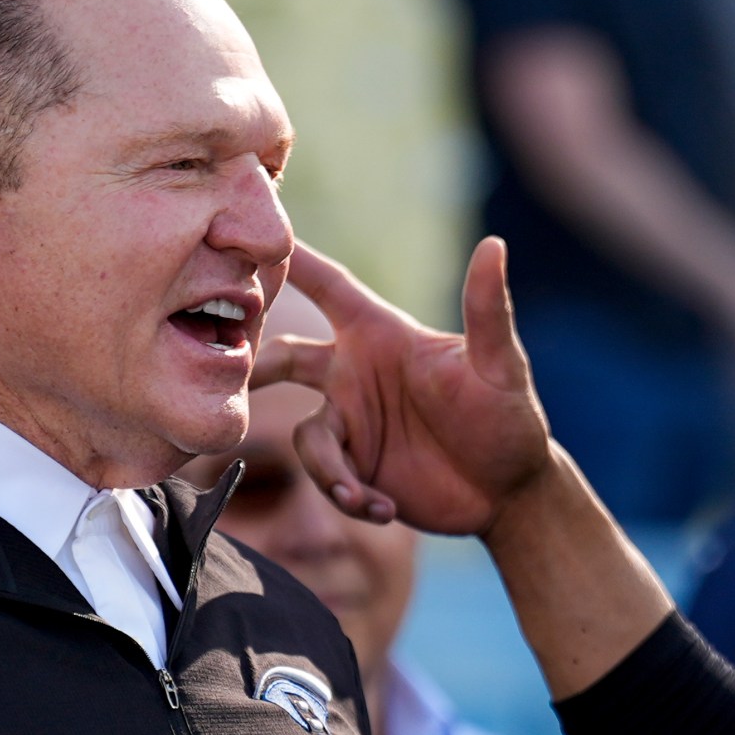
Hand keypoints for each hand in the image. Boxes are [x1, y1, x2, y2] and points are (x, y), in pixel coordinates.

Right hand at [258, 238, 557, 535]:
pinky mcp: (355, 469)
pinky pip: (329, 479)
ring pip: (307, 438)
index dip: (288, 259)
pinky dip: (350, 497)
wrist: (510, 493)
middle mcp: (355, 373)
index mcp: (382, 335)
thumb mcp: (501, 366)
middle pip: (282, 356)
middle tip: (223, 375)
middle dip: (251, 363)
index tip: (239, 225)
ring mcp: (352, 423)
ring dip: (329, 470)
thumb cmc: (510, 417)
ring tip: (362, 496)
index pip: (326, 285)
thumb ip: (487, 310)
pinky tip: (384, 509)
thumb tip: (494, 245)